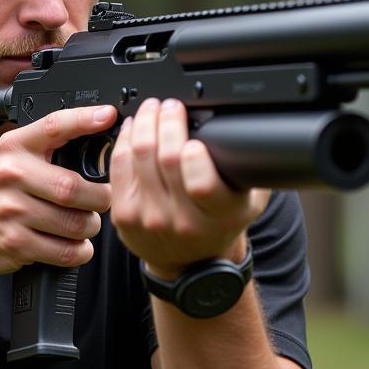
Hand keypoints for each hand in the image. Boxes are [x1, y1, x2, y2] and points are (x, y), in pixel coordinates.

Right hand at [0, 105, 116, 274]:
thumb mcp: (13, 155)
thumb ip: (49, 145)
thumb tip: (99, 131)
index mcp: (15, 147)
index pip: (53, 126)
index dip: (83, 119)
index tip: (108, 116)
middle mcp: (11, 176)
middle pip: (73, 188)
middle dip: (99, 198)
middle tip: (101, 200)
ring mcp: (11, 212)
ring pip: (75, 223)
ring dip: (91, 226)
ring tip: (85, 223)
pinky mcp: (15, 243)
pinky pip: (65, 251)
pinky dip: (80, 250)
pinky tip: (75, 244)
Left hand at [109, 98, 269, 276]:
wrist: (189, 263)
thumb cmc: (219, 224)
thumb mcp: (249, 201)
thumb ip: (249, 169)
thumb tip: (248, 128)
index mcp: (221, 216)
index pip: (202, 183)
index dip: (193, 154)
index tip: (193, 134)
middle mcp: (183, 221)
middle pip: (165, 159)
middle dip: (167, 122)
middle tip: (171, 106)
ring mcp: (150, 218)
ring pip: (139, 157)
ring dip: (144, 123)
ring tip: (152, 109)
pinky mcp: (125, 215)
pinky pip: (119, 166)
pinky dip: (125, 140)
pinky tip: (133, 128)